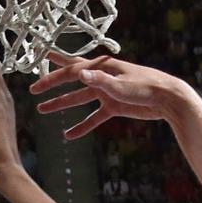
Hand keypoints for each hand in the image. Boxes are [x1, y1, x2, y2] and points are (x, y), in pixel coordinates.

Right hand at [30, 53, 190, 138]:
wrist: (168, 98)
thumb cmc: (147, 87)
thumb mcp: (121, 85)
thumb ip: (101, 81)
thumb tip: (80, 74)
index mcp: (102, 67)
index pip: (71, 71)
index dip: (52, 77)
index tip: (36, 84)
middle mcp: (102, 77)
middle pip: (71, 82)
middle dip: (52, 86)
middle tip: (34, 91)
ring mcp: (107, 92)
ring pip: (79, 99)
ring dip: (62, 105)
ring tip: (43, 111)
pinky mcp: (114, 106)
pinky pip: (94, 117)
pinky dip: (82, 126)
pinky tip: (69, 135)